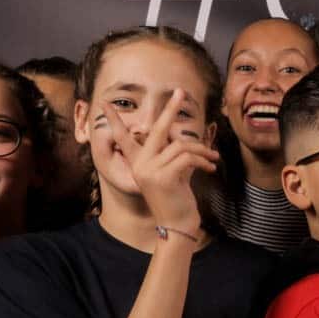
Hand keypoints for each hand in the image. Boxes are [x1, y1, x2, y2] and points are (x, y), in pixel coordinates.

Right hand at [112, 87, 218, 233]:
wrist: (178, 226)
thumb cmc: (177, 200)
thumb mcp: (173, 174)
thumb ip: (173, 156)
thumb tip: (184, 139)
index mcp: (138, 163)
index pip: (123, 138)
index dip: (114, 120)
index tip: (105, 103)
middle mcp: (140, 164)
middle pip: (156, 129)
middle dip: (169, 109)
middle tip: (180, 91)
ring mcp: (149, 170)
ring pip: (180, 145)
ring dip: (201, 150)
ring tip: (212, 158)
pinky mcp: (163, 177)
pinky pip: (186, 157)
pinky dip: (202, 160)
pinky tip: (210, 168)